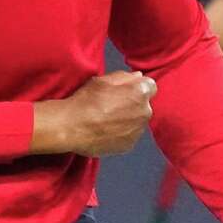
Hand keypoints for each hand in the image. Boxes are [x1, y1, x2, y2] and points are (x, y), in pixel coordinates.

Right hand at [31, 71, 156, 155]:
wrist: (72, 127)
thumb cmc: (86, 100)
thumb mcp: (103, 79)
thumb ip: (125, 77)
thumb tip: (138, 77)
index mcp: (140, 93)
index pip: (150, 86)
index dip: (137, 87)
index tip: (126, 90)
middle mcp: (144, 112)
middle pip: (144, 105)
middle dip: (134, 104)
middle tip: (113, 106)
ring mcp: (138, 131)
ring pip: (138, 121)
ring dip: (129, 120)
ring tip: (107, 120)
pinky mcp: (129, 145)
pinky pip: (129, 136)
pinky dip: (122, 133)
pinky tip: (106, 131)